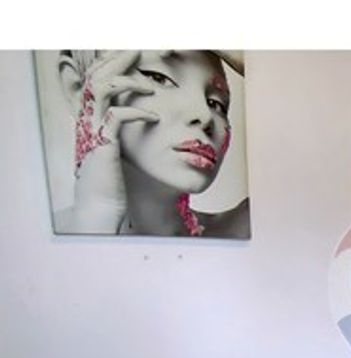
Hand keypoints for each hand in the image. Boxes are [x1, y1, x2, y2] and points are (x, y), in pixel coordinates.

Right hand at [71, 51, 158, 233]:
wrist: (102, 206)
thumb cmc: (115, 181)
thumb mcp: (121, 150)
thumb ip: (127, 133)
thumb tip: (150, 122)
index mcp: (93, 119)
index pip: (97, 80)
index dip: (112, 64)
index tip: (134, 55)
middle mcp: (89, 120)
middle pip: (97, 76)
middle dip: (118, 61)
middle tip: (140, 50)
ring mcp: (94, 130)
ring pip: (101, 89)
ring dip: (127, 81)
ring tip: (151, 85)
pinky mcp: (103, 144)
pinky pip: (115, 116)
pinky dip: (135, 111)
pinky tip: (153, 116)